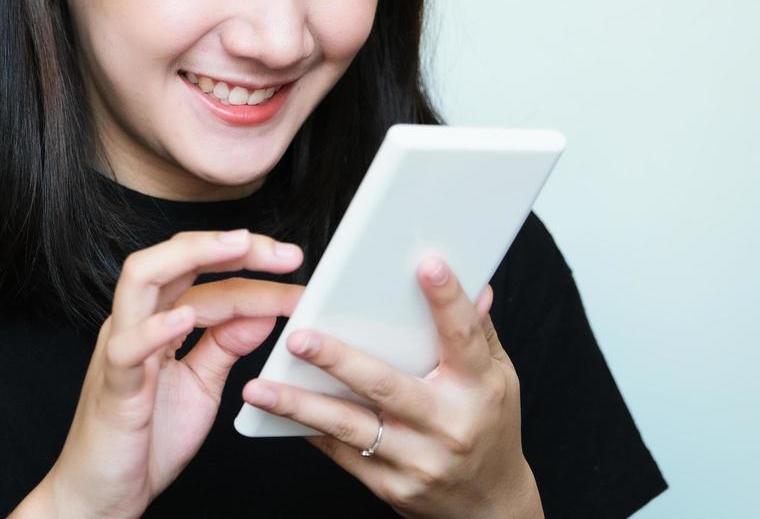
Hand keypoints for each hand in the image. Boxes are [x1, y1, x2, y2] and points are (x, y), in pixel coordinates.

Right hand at [42, 229, 304, 518]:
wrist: (103, 494)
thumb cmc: (146, 439)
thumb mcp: (201, 385)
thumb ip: (226, 346)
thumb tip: (262, 313)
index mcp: (156, 320)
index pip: (205, 278)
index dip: (254, 270)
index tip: (296, 269)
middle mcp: (135, 322)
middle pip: (174, 259)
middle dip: (229, 246)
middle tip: (285, 252)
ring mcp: (119, 349)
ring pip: (142, 279)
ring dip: (192, 257)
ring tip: (239, 249)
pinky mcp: (113, 386)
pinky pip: (126, 349)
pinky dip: (156, 329)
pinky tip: (185, 319)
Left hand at [240, 256, 542, 518]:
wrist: (492, 506)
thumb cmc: (491, 426)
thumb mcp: (500, 378)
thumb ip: (480, 332)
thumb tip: (478, 284)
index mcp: (479, 387)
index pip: (464, 337)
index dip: (447, 300)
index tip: (427, 264)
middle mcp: (449, 424)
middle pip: (386, 385)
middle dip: (337, 360)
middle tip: (298, 337)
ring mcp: (419, 459)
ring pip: (351, 425)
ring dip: (300, 405)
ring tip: (259, 388)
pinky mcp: (393, 486)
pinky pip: (343, 454)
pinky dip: (310, 430)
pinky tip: (278, 412)